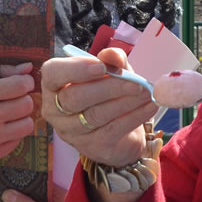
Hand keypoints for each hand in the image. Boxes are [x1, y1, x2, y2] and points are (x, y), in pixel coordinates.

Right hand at [0, 63, 37, 182]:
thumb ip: (1, 70)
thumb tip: (28, 68)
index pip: (22, 86)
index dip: (25, 82)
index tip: (21, 82)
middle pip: (27, 105)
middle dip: (23, 98)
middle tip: (12, 98)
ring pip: (28, 125)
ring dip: (22, 117)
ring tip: (8, 113)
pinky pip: (19, 140)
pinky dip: (13, 132)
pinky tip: (0, 127)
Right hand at [40, 49, 156, 167]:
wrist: (121, 132)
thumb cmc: (108, 94)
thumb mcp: (112, 72)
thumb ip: (112, 60)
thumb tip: (113, 55)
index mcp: (54, 84)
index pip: (53, 73)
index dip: (76, 69)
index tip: (101, 66)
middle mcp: (55, 110)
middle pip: (74, 97)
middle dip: (108, 88)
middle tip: (136, 83)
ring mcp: (70, 132)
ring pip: (95, 115)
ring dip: (125, 102)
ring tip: (146, 93)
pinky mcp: (90, 146)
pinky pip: (112, 130)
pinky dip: (134, 117)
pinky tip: (149, 107)